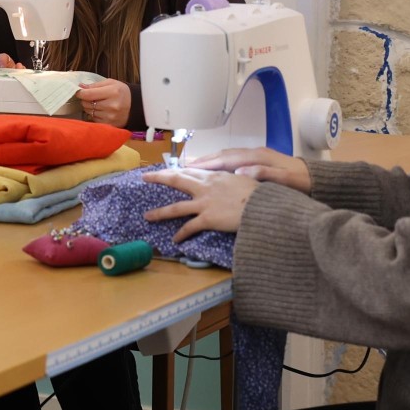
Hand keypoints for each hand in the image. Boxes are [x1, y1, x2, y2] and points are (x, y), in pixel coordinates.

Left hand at [77, 77, 131, 125]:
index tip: (78, 92)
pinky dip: (94, 115)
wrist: (135, 106)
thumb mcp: (111, 83)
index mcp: (113, 92)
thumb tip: (80, 87)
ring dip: (89, 107)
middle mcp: (112, 106)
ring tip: (97, 103)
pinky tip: (101, 111)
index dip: (80, 93)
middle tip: (90, 97)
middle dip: (85, 100)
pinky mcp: (109, 124)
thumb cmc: (122, 93)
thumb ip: (95, 85)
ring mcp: (110, 117)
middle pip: (87, 104)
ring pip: (89, 112)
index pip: (88, 94)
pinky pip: (94, 119)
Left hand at [142, 167, 259, 241]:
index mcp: (214, 176)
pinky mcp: (207, 219)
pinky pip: (190, 227)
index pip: (190, 171)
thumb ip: (234, 176)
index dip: (177, 170)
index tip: (168, 169)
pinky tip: (175, 240)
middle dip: (159, 178)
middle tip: (146, 177)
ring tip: (147, 216)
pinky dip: (181, 234)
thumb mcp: (245, 178)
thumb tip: (236, 173)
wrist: (263, 206)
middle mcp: (205, 187)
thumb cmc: (258, 192)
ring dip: (160, 212)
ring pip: (176, 207)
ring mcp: (204, 203)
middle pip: (177, 180)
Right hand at [189, 148, 309, 192]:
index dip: (207, 163)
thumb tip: (240, 171)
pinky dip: (221, 161)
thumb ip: (263, 174)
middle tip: (183, 166)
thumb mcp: (284, 180)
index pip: (226, 160)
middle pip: (223, 154)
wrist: (316, 178)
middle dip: (203, 160)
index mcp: (257, 158)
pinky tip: (216, 168)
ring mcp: (257, 155)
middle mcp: (254, 153)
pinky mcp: (260, 159)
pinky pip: (234, 158)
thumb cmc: (300, 182)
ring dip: (211, 159)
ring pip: (228, 155)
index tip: (189, 167)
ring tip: (195, 166)